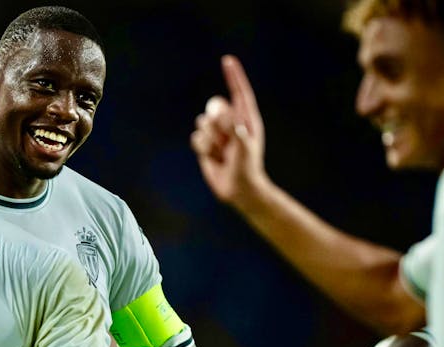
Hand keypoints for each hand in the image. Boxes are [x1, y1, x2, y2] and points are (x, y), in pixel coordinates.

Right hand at [191, 55, 269, 209]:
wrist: (238, 189)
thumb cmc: (248, 168)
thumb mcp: (247, 151)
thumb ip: (240, 136)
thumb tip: (233, 126)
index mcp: (246, 118)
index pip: (239, 92)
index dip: (233, 76)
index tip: (227, 60)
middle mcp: (231, 122)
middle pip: (215, 106)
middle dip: (217, 121)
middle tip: (226, 137)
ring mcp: (216, 132)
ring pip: (202, 122)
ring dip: (211, 139)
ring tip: (222, 153)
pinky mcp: (204, 144)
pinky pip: (195, 137)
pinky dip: (202, 148)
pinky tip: (212, 158)